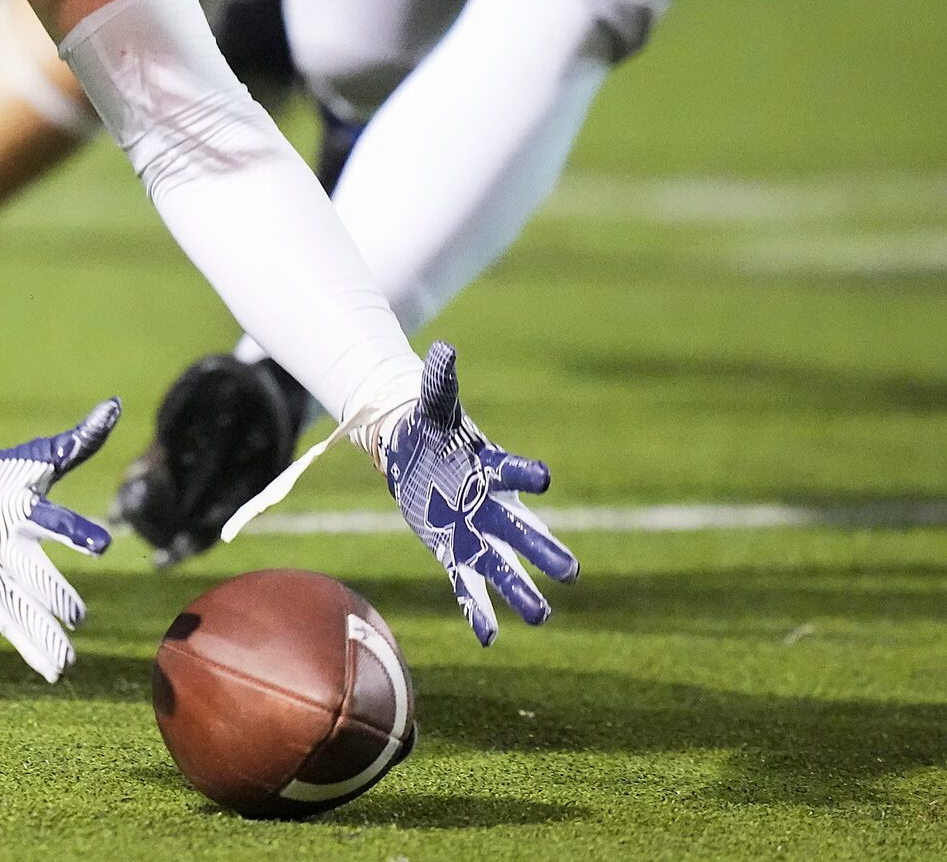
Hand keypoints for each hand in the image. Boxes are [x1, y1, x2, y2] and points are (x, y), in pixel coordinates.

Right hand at [0, 398, 119, 680]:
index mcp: (21, 508)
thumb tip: (113, 406)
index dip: (76, 531)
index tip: (100, 543)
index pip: (52, 520)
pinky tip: (51, 672)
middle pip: (31, 574)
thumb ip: (79, 440)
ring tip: (67, 664)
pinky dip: (29, 646)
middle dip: (54, 595)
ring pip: (19, 608)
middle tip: (80, 616)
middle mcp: (3, 543)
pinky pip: (9, 622)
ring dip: (42, 635)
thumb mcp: (38, 456)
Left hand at [378, 342, 577, 644]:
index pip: (513, 472)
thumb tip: (441, 351)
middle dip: (543, 551)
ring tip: (541, 617)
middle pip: (521, 532)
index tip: (543, 479)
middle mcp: (490, 507)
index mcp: (490, 469)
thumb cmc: (432, 430)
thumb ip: (440, 384)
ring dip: (520, 591)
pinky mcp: (452, 553)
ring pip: (501, 567)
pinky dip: (477, 610)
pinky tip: (488, 637)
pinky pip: (467, 585)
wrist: (416, 455)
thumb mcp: (434, 409)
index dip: (526, 474)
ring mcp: (474, 534)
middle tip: (571, 573)